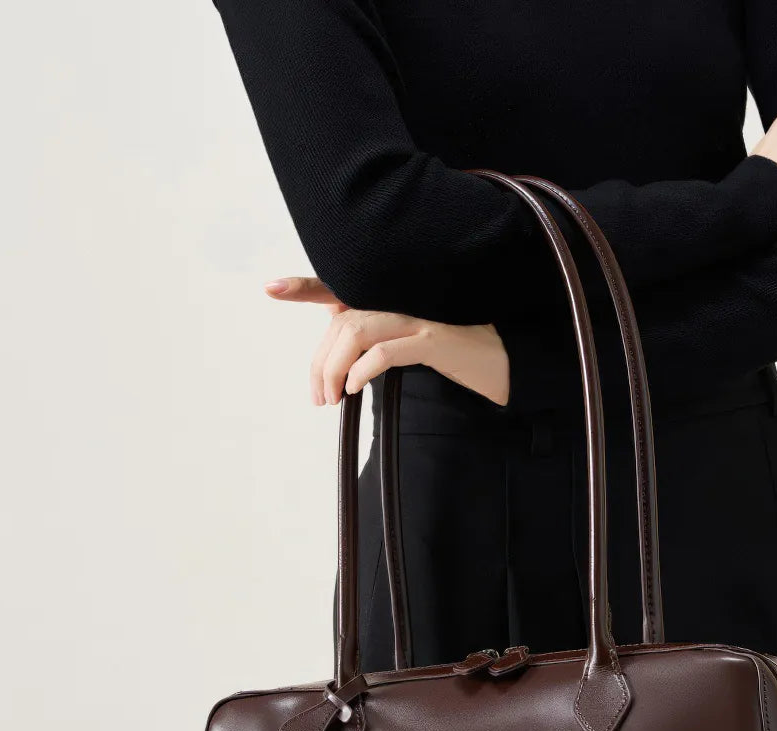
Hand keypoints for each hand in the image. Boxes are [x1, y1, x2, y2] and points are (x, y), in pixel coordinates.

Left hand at [264, 277, 509, 404]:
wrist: (504, 363)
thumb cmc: (456, 356)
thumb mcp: (411, 344)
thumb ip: (377, 340)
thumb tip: (340, 360)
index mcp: (391, 299)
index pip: (339, 290)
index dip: (304, 287)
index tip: (271, 288)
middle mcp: (401, 300)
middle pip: (341, 323)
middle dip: (320, 363)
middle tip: (319, 397)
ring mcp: (418, 316)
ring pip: (357, 332)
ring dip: (335, 369)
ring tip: (333, 397)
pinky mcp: (434, 339)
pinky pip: (387, 350)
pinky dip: (363, 369)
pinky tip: (356, 388)